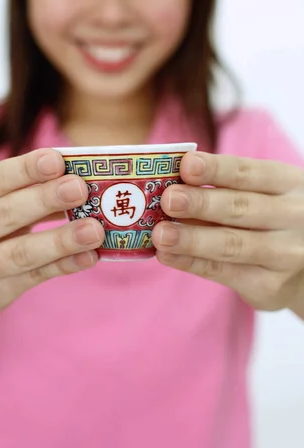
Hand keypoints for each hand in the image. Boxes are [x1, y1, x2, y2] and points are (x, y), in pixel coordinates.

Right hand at [0, 149, 103, 319]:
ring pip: (18, 253)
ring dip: (60, 240)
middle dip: (43, 200)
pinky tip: (88, 256)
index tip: (57, 160)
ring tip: (94, 229)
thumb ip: (21, 189)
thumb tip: (75, 176)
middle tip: (79, 188)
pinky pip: (32, 278)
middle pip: (1, 215)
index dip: (23, 170)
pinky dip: (63, 265)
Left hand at [152, 152, 303, 312]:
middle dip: (201, 203)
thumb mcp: (264, 193)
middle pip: (241, 208)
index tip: (187, 164)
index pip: (249, 173)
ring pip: (231, 244)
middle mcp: (292, 217)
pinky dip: (192, 262)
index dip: (217, 169)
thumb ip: (224, 188)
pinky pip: (223, 272)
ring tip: (160, 234)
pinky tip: (167, 255)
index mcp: (288, 183)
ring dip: (191, 239)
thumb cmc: (271, 217)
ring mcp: (284, 254)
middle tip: (168, 199)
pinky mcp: (269, 285)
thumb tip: (169, 185)